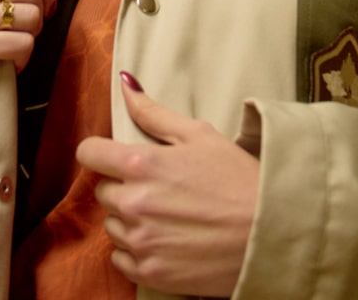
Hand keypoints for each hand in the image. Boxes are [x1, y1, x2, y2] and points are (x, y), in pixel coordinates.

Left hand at [76, 73, 258, 296]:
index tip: (113, 156)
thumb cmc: (237, 178)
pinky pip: (121, 259)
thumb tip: (125, 83)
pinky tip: (168, 239)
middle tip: (160, 186)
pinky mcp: (149, 273)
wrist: (268, 234)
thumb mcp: (199, 134)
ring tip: (169, 214)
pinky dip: (138, 249)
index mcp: (141, 164)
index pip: (89, 153)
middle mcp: (133, 204)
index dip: (100, 151)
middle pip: (103, 191)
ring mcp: (140, 242)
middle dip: (124, 185)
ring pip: (112, 225)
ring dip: (130, 219)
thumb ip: (153, 112)